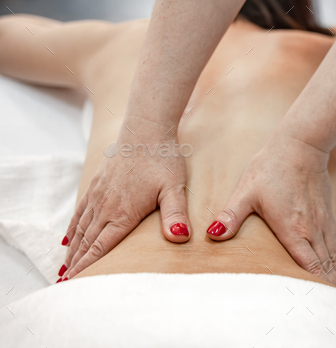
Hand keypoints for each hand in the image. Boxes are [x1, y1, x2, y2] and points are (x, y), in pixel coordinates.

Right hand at [59, 117, 191, 279]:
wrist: (146, 129)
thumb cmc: (163, 159)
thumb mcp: (175, 188)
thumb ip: (176, 215)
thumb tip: (179, 238)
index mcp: (123, 213)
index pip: (103, 247)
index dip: (90, 266)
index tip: (78, 283)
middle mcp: (106, 206)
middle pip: (88, 241)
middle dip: (78, 264)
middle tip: (68, 284)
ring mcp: (99, 194)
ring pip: (82, 228)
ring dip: (74, 249)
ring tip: (66, 268)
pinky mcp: (97, 184)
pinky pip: (80, 211)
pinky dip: (73, 228)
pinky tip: (69, 238)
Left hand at [206, 135, 335, 289]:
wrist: (301, 145)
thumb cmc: (271, 167)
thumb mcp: (246, 191)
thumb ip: (231, 215)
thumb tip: (212, 235)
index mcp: (292, 229)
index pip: (307, 265)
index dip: (314, 286)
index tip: (321, 304)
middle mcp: (311, 229)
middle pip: (323, 265)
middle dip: (329, 289)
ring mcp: (321, 221)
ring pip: (333, 255)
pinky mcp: (326, 214)